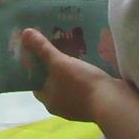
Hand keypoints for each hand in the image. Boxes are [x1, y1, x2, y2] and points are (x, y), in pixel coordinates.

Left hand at [22, 28, 138, 138]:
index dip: (33, 65)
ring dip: (68, 68)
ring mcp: (78, 105)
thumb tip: (25, 33)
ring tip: (69, 48)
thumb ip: (42, 49)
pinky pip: (82, 85)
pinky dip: (81, 74)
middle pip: (52, 81)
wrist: (113, 102)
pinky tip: (85, 60)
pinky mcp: (93, 101)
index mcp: (48, 100)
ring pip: (68, 83)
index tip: (35, 48)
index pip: (35, 81)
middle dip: (52, 64)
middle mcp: (60, 105)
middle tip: (54, 43)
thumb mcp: (59, 63)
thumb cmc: (81, 84)